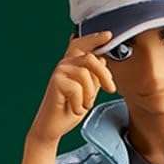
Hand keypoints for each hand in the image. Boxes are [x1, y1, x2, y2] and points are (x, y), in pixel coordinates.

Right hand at [28, 31, 118, 145]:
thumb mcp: (88, 92)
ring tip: (83, 104)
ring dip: (89, 95)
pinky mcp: (56, 82)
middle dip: (104, 75)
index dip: (95, 38)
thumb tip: (102, 59)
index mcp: (73, 64)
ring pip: (85, 75)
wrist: (53, 127)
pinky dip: (79, 103)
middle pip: (91, 59)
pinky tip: (73, 108)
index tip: (108, 35)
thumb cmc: (69, 110)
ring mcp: (59, 71)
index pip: (82, 45)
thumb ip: (94, 77)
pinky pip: (77, 89)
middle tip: (111, 89)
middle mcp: (65, 64)